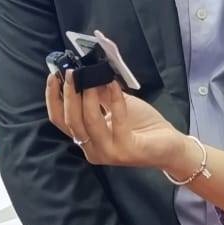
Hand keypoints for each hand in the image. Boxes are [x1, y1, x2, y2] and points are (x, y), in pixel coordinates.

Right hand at [47, 74, 186, 171]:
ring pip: (88, 122)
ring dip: (88, 96)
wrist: (170, 146)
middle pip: (70, 121)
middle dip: (69, 94)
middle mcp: (92, 150)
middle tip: (73, 72)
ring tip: (91, 76)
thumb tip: (87, 71)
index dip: (53, 98)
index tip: (53, 76)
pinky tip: (115, 84)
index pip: (60, 120)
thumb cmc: (142, 125)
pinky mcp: (125, 151)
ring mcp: (107, 153)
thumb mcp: (116, 105)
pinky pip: (115, 121)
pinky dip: (114, 100)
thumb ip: (100, 93)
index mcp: (85, 139)